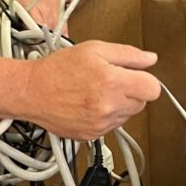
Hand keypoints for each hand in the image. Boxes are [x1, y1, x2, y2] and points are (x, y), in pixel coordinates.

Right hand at [25, 40, 159, 138]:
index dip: (146, 80)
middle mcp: (109, 107)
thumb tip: (149, 59)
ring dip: (119, 104)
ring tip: (97, 92)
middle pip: (142, 103)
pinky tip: (90, 104)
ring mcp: (100, 124)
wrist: (32, 92)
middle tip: (111, 81)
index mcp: (113, 83)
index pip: (153, 89)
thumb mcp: (95, 49)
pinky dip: (106, 116)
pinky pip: (112, 126)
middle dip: (131, 91)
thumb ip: (128, 54)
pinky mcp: (92, 136)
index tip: (137, 76)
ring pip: (127, 115)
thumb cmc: (59, 69)